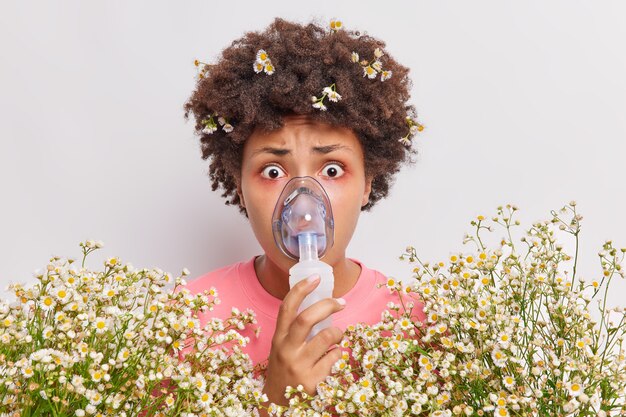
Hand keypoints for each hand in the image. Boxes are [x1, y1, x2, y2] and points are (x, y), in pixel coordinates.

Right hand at [262, 274, 345, 406]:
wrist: (276, 404)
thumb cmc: (284, 370)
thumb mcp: (282, 348)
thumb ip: (296, 330)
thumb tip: (322, 307)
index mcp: (279, 338)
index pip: (287, 307)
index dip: (300, 289)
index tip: (315, 277)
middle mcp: (286, 350)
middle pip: (306, 318)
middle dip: (327, 305)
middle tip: (341, 302)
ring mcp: (299, 365)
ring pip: (326, 337)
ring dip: (338, 332)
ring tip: (339, 334)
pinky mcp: (312, 380)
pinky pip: (334, 358)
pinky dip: (338, 353)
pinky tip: (334, 356)